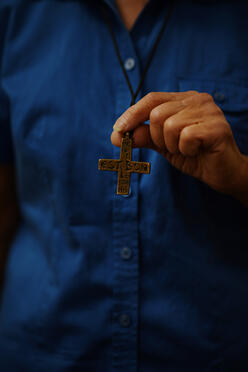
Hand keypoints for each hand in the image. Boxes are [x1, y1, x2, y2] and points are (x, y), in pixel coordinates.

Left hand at [111, 91, 247, 198]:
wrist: (221, 174)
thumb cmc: (193, 156)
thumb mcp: (162, 145)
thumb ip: (142, 136)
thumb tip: (116, 136)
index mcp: (184, 99)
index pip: (152, 98)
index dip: (132, 114)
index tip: (118, 131)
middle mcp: (197, 99)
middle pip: (157, 113)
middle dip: (157, 138)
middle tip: (173, 147)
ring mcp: (209, 111)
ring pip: (170, 125)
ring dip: (172, 146)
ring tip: (187, 149)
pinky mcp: (217, 126)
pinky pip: (185, 136)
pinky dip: (185, 150)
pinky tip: (197, 152)